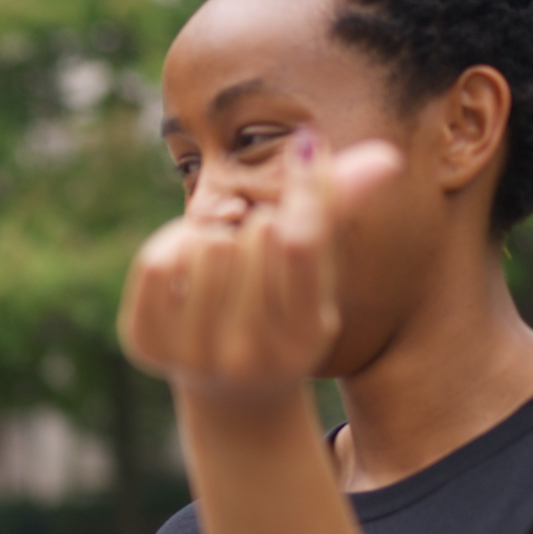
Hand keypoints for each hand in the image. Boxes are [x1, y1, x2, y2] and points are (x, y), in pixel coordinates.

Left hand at [118, 134, 404, 402]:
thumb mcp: (318, 270)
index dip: (305, 186)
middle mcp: (251, 355)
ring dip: (218, 234)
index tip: (305, 145)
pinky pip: (159, 258)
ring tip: (226, 264)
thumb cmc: (283, 309)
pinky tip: (191, 264)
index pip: (301, 242)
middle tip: (257, 256)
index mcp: (307, 336)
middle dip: (259, 225)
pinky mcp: (146, 344)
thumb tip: (386, 157)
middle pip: (255, 235)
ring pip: (208, 243)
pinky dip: (176, 243)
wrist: (231, 388)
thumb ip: (339, 212)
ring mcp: (195, 355)